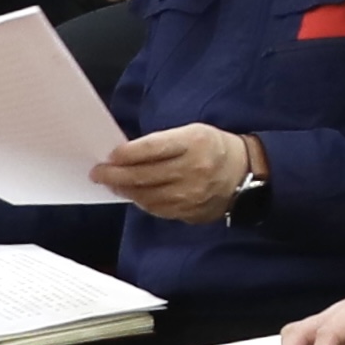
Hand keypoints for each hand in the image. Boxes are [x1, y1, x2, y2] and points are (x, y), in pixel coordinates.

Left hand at [96, 125, 258, 222]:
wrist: (246, 174)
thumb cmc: (213, 147)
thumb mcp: (193, 133)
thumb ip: (162, 142)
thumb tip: (127, 153)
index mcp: (193, 143)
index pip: (151, 148)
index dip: (126, 153)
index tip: (110, 155)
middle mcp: (191, 170)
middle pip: (143, 175)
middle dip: (114, 174)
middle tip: (98, 173)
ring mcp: (191, 194)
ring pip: (146, 196)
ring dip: (124, 190)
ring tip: (111, 184)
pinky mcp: (190, 212)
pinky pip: (157, 209)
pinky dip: (140, 202)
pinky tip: (133, 194)